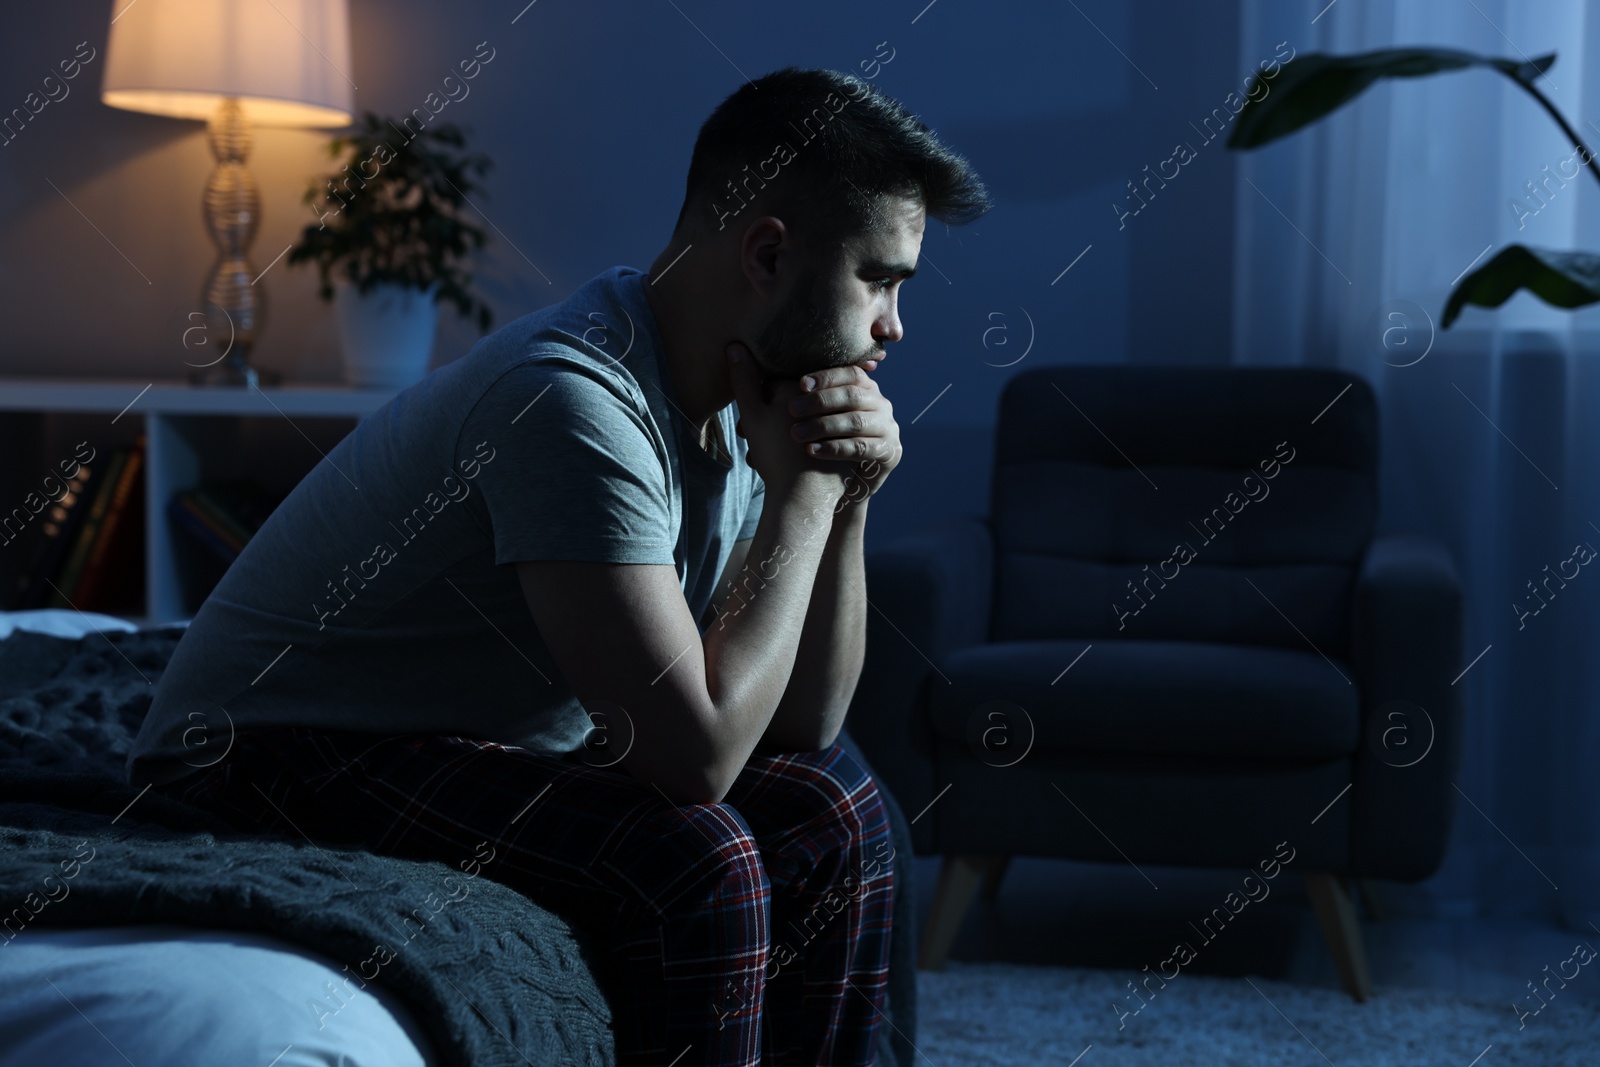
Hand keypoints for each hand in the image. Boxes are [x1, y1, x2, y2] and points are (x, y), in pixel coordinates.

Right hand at [725, 342, 837, 496]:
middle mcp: (826, 396)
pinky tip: (804, 459)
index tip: (760, 421)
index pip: (780, 380)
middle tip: (771, 440)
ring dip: (802, 429)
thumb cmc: (775, 455)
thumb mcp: (752, 415)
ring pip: (814, 416)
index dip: (765, 399)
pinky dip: (819, 442)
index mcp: (802, 384)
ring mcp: (840, 416)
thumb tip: (735, 345)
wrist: (804, 495)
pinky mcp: (850, 437)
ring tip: (787, 452)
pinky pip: (831, 434)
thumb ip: (744, 381)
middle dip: (784, 415)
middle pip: (800, 397)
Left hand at [783, 364, 901, 506]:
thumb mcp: (809, 414)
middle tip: (792, 410)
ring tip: (795, 434)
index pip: (850, 373)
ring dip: (823, 426)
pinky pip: (861, 448)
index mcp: (864, 388)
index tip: (799, 384)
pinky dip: (835, 449)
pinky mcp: (890, 452)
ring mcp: (888, 428)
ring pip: (856, 422)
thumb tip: (757, 368)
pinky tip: (811, 451)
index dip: (826, 377)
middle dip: (820, 401)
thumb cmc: (817, 442)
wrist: (834, 485)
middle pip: (852, 396)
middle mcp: (880, 404)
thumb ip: (795, 392)